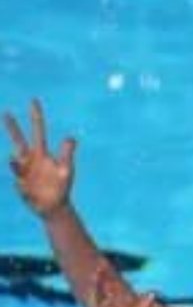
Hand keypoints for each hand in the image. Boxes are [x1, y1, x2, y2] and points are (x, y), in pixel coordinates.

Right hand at [5, 99, 76, 216]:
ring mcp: (23, 170)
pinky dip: (20, 175)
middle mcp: (30, 158)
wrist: (53, 206)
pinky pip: (18, 177)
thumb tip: (71, 137)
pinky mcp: (20, 182)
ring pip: (15, 158)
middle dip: (12, 127)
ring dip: (15, 159)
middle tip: (5, 111)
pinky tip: (24, 180)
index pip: (38, 131)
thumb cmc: (61, 186)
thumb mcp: (66, 170)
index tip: (33, 100)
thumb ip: (66, 154)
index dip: (36, 117)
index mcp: (42, 153)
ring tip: (17, 159)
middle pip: (19, 139)